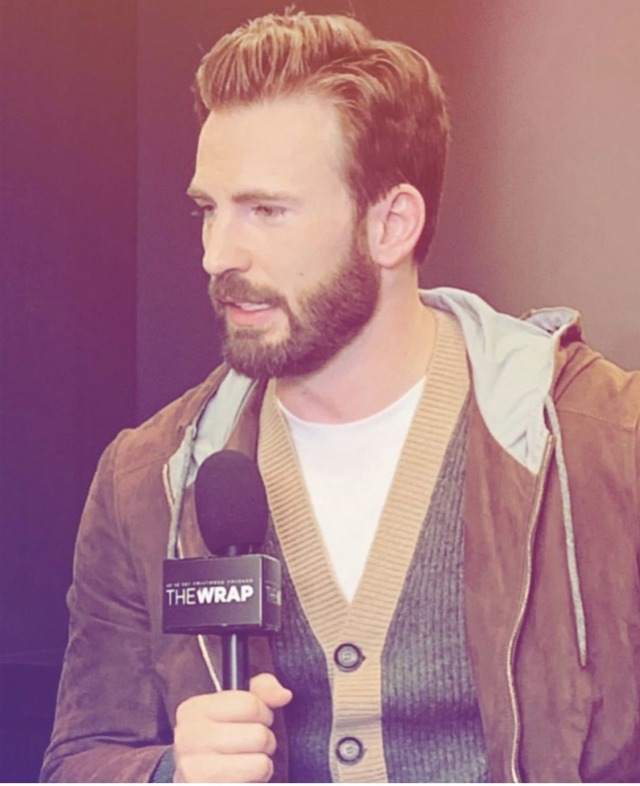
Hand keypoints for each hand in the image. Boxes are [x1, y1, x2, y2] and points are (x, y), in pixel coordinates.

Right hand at [173, 672, 291, 782]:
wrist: (197, 775)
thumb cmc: (221, 736)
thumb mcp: (237, 704)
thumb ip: (263, 689)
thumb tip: (284, 695)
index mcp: (192, 710)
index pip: (250, 704)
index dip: (263, 712)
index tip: (255, 719)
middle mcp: (187, 739)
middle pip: (259, 735)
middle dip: (265, 740)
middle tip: (252, 744)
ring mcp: (194, 772)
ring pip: (261, 764)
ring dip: (262, 765)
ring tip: (247, 762)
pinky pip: (253, 785)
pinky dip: (254, 782)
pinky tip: (239, 778)